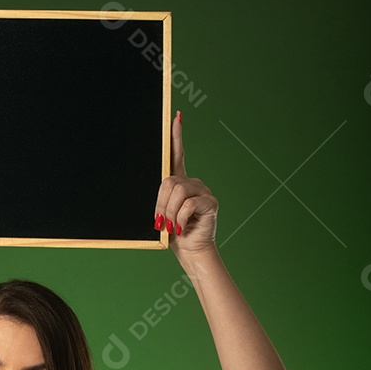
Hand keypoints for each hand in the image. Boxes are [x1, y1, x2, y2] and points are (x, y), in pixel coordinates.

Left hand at [154, 112, 218, 258]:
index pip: (177, 155)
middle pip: (169, 180)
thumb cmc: (174, 234)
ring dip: (169, 212)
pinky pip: (188, 204)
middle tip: (160, 221)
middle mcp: (193, 183)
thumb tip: (162, 185)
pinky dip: (179, 218)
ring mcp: (203, 191)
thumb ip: (161, 198)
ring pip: (177, 191)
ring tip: (171, 226)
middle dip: (160, 203)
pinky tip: (181, 227)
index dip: (176, 136)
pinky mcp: (210, 202)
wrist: (190, 252)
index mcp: (180, 183)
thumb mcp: (162, 213)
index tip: (175, 117)